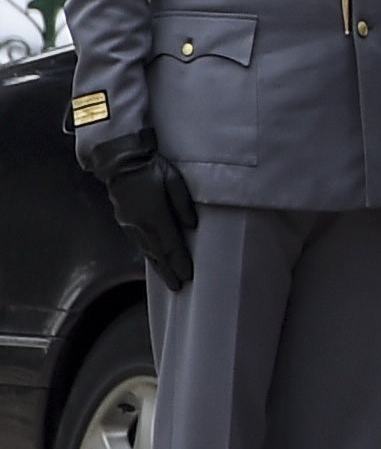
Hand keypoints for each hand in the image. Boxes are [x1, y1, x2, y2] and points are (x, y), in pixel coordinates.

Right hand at [88, 152, 193, 289]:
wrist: (120, 161)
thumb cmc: (150, 168)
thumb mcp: (174, 180)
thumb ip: (183, 205)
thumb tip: (192, 226)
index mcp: (154, 216)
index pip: (170, 245)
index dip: (179, 262)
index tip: (187, 276)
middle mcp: (139, 225)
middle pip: (157, 254)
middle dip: (168, 272)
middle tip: (178, 287)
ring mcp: (129, 224)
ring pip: (146, 250)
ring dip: (158, 265)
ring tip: (168, 278)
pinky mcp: (124, 220)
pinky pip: (139, 242)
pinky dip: (148, 254)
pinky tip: (154, 259)